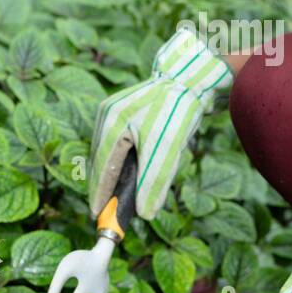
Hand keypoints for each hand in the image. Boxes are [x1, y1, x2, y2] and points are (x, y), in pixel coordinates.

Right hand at [88, 27, 230, 219]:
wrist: (193, 77)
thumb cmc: (179, 109)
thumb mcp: (167, 149)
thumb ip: (153, 182)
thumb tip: (145, 214)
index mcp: (111, 124)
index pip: (101, 167)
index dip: (99, 194)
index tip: (98, 216)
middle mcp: (107, 116)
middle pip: (102, 160)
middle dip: (106, 186)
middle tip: (110, 211)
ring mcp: (114, 111)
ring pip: (110, 152)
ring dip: (116, 173)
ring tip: (121, 195)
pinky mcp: (125, 110)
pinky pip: (119, 142)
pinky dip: (124, 159)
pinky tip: (133, 170)